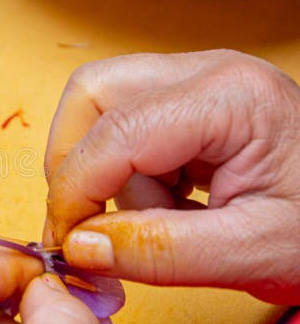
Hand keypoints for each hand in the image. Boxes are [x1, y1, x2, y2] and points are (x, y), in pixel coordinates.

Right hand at [43, 50, 299, 303]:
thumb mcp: (255, 253)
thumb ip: (161, 252)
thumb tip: (80, 246)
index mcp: (230, 97)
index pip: (115, 131)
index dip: (75, 190)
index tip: (67, 244)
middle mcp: (207, 70)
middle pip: (93, 94)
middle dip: (75, 163)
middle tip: (88, 223)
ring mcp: (198, 81)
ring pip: (100, 106)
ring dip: (102, 171)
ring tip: (156, 218)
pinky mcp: (191, 102)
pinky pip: (123, 124)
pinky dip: (124, 172)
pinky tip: (168, 205)